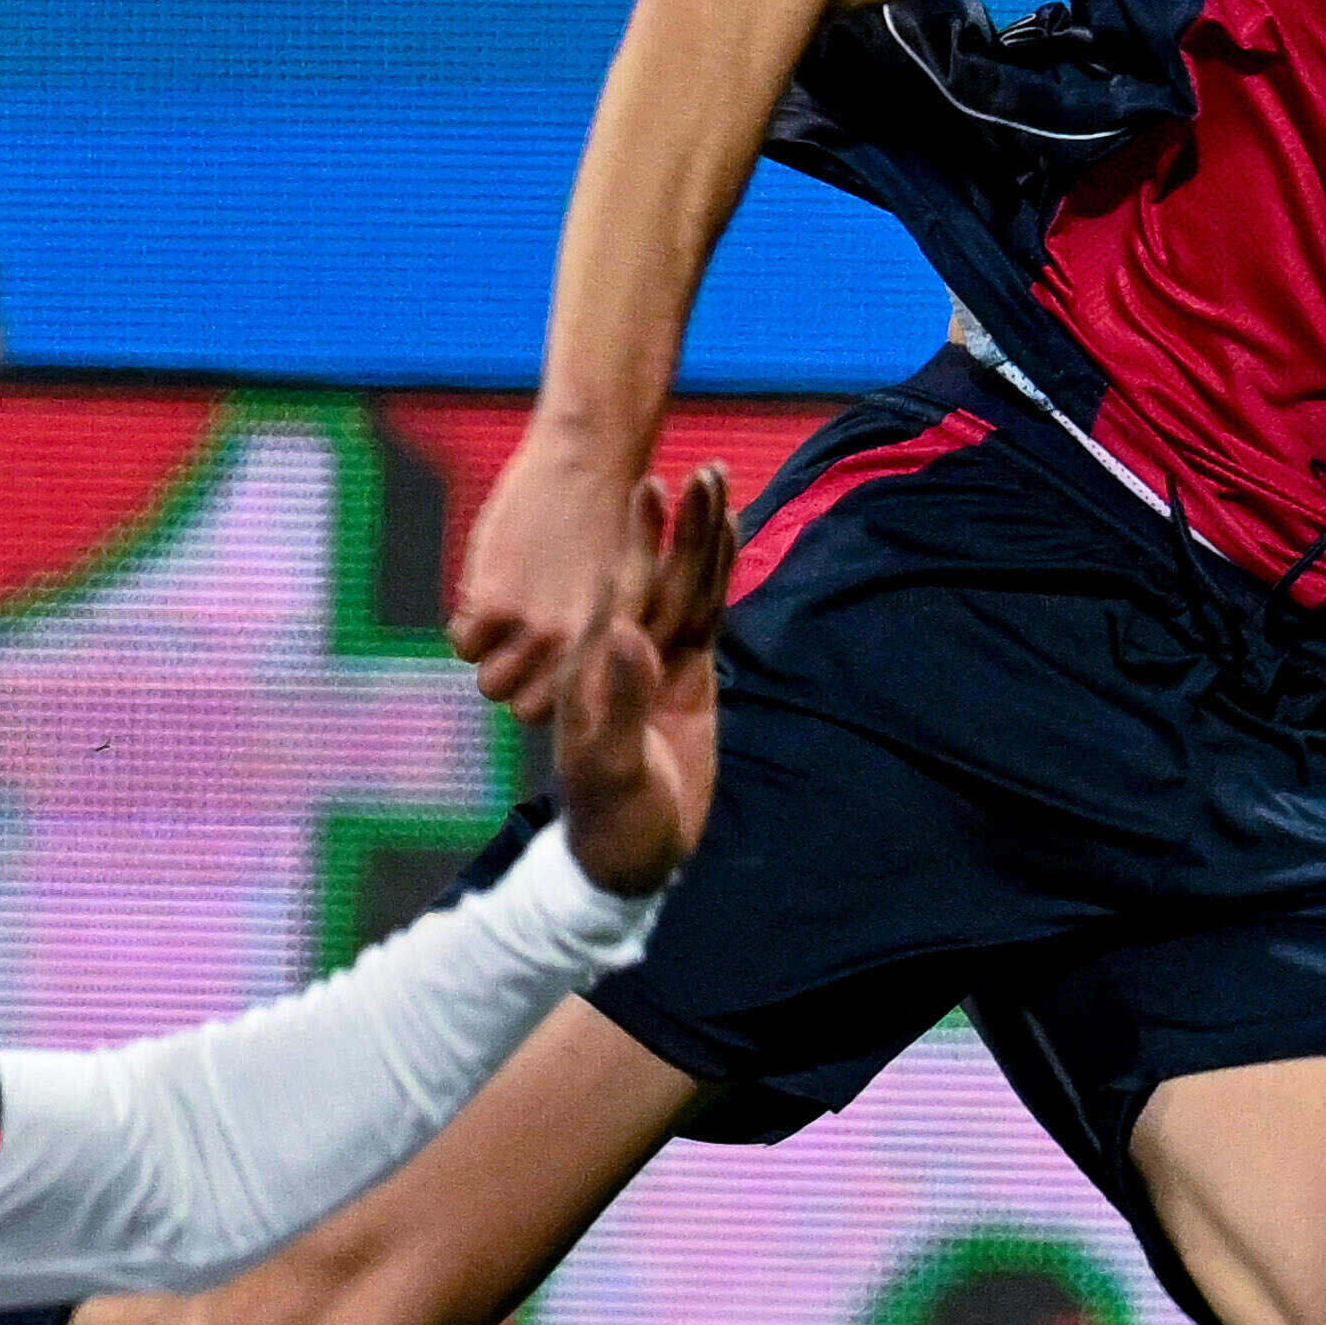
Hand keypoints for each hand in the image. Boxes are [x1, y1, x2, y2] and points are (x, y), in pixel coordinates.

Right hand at [451, 424, 646, 710]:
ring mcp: (537, 629)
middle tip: (519, 643)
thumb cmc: (603, 530)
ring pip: (489, 683)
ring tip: (502, 618)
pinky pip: (463, 643)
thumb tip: (545, 690)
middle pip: (524, 712)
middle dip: (520, 684)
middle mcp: (579, 650)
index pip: (575, 712)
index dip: (555, 696)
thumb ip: (586, 649)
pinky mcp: (497, 601)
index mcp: (610, 653)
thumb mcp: (610, 599)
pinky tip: (486, 591)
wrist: (587, 464)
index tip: (551, 670)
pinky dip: (466, 624)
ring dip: (489, 657)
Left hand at [542, 465, 733, 894]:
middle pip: (659, 577)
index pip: (621, 593)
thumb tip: (627, 634)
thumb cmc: (611, 820)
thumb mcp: (610, 769)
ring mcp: (659, 662)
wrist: (631, 855)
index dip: (639, 543)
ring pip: (687, 588)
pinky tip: (728, 536)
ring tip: (717, 481)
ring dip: (701, 538)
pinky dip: (719, 575)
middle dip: (679, 526)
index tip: (651, 491)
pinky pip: (707, 615)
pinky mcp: (688, 675)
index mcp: (597, 670)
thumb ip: (618, 702)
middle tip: (702, 469)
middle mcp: (624, 655)